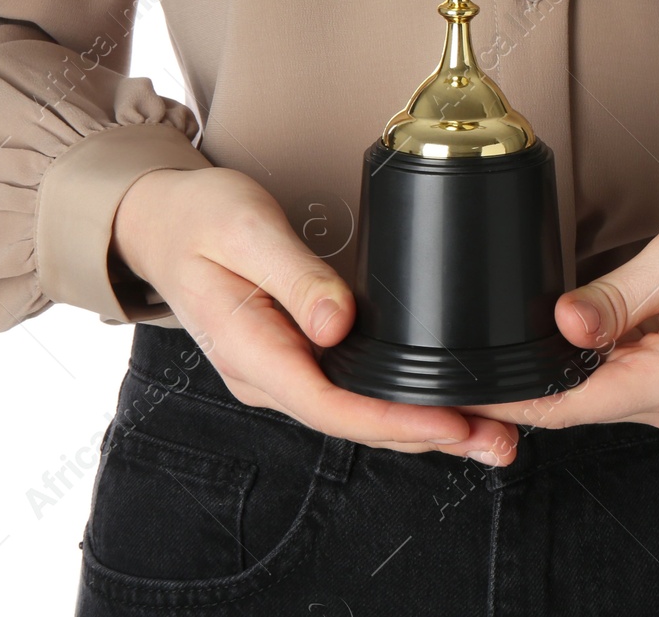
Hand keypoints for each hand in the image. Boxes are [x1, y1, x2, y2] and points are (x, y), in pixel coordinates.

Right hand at [113, 165, 517, 463]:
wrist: (160, 222)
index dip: (396, 420)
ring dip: (424, 430)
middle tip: (498, 440)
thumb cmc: (199, 218)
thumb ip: (294, 276)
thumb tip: (336, 324)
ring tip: (489, 435)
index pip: (330, 406)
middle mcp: (266, 378)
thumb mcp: (245, 230)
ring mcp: (281, 375)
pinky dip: (402, 407)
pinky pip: (354, 395)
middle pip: (355, 425)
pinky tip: (443, 408)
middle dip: (428, 437)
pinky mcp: (296, 362)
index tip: (453, 420)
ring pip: (360, 418)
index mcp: (250, 352)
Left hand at [462, 187, 658, 432]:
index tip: (453, 388)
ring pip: (581, 391)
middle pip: (567, 404)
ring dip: (539, 371)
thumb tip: (562, 325)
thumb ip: (617, 295)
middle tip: (452, 358)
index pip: (567, 405)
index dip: (505, 399)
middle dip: (512, 387)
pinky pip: (601, 375)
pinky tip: (542, 335)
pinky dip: (568, 360)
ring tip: (486, 342)